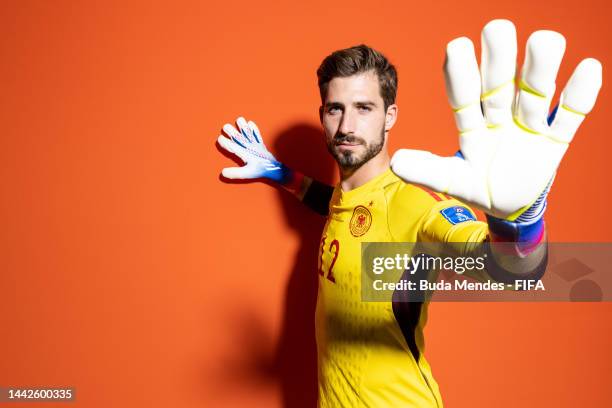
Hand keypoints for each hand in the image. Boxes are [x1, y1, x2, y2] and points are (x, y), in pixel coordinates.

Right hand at [217, 117, 291, 183]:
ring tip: (239, 121)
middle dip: (230, 130)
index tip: (220, 139)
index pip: (232, 146)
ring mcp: (255, 144)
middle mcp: (249, 147)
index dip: (224, 142)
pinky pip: (257, 133)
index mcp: (244, 153)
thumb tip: (223, 172)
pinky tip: (250, 123)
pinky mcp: (260, 144)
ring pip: (248, 131)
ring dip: (243, 125)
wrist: (274, 169)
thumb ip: (235, 173)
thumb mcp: (247, 173)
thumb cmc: (260, 170)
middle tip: (226, 128)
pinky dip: (253, 128)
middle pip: (238, 136)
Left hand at [390, 19, 601, 219]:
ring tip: (544, 41)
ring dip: (540, 66)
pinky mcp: (556, 136)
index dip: (461, 72)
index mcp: (472, 122)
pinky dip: (580, 93)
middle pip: (500, 80)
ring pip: (536, 88)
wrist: (510, 206)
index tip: (456, 47)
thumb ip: (429, 172)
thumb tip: (397, 161)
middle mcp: (500, 113)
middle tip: (496, 29)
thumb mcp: (453, 181)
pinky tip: (587, 68)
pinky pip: (570, 112)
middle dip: (498, 57)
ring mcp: (529, 123)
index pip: (464, 93)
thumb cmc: (478, 185)